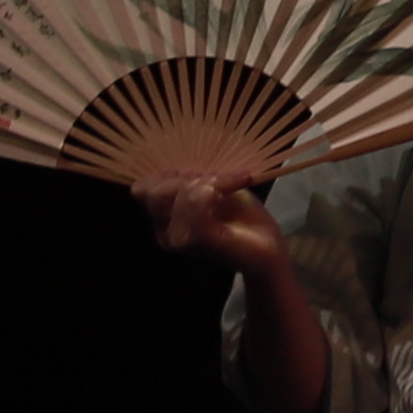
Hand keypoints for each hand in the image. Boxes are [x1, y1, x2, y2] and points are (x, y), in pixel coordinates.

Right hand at [135, 171, 287, 273]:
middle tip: (218, 181)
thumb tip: (179, 166)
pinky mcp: (198, 240)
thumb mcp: (212, 188)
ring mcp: (178, 239)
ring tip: (232, 184)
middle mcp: (165, 232)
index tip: (201, 175)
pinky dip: (223, 183)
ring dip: (209, 180)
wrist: (270, 247)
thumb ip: (189, 179)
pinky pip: (198, 199)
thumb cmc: (243, 217)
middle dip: (187, 177)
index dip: (169, 173)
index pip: (142, 189)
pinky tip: (240, 183)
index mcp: (164, 220)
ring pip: (179, 191)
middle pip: (155, 189)